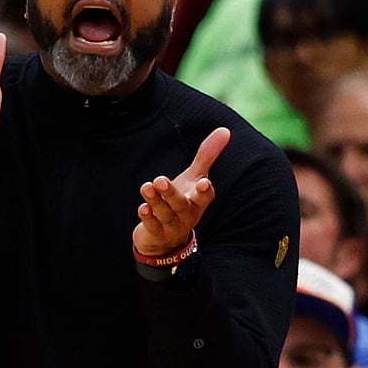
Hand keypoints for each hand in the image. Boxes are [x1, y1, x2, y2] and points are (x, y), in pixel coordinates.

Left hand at [132, 127, 230, 255]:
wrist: (167, 238)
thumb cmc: (185, 200)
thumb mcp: (195, 177)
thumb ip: (207, 155)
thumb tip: (225, 130)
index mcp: (198, 201)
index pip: (205, 197)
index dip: (205, 191)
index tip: (204, 183)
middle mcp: (187, 215)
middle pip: (180, 205)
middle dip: (171, 194)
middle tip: (160, 180)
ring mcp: (172, 226)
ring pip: (164, 213)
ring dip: (155, 200)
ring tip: (147, 186)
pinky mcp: (156, 234)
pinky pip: (153, 226)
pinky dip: (148, 217)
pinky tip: (142, 207)